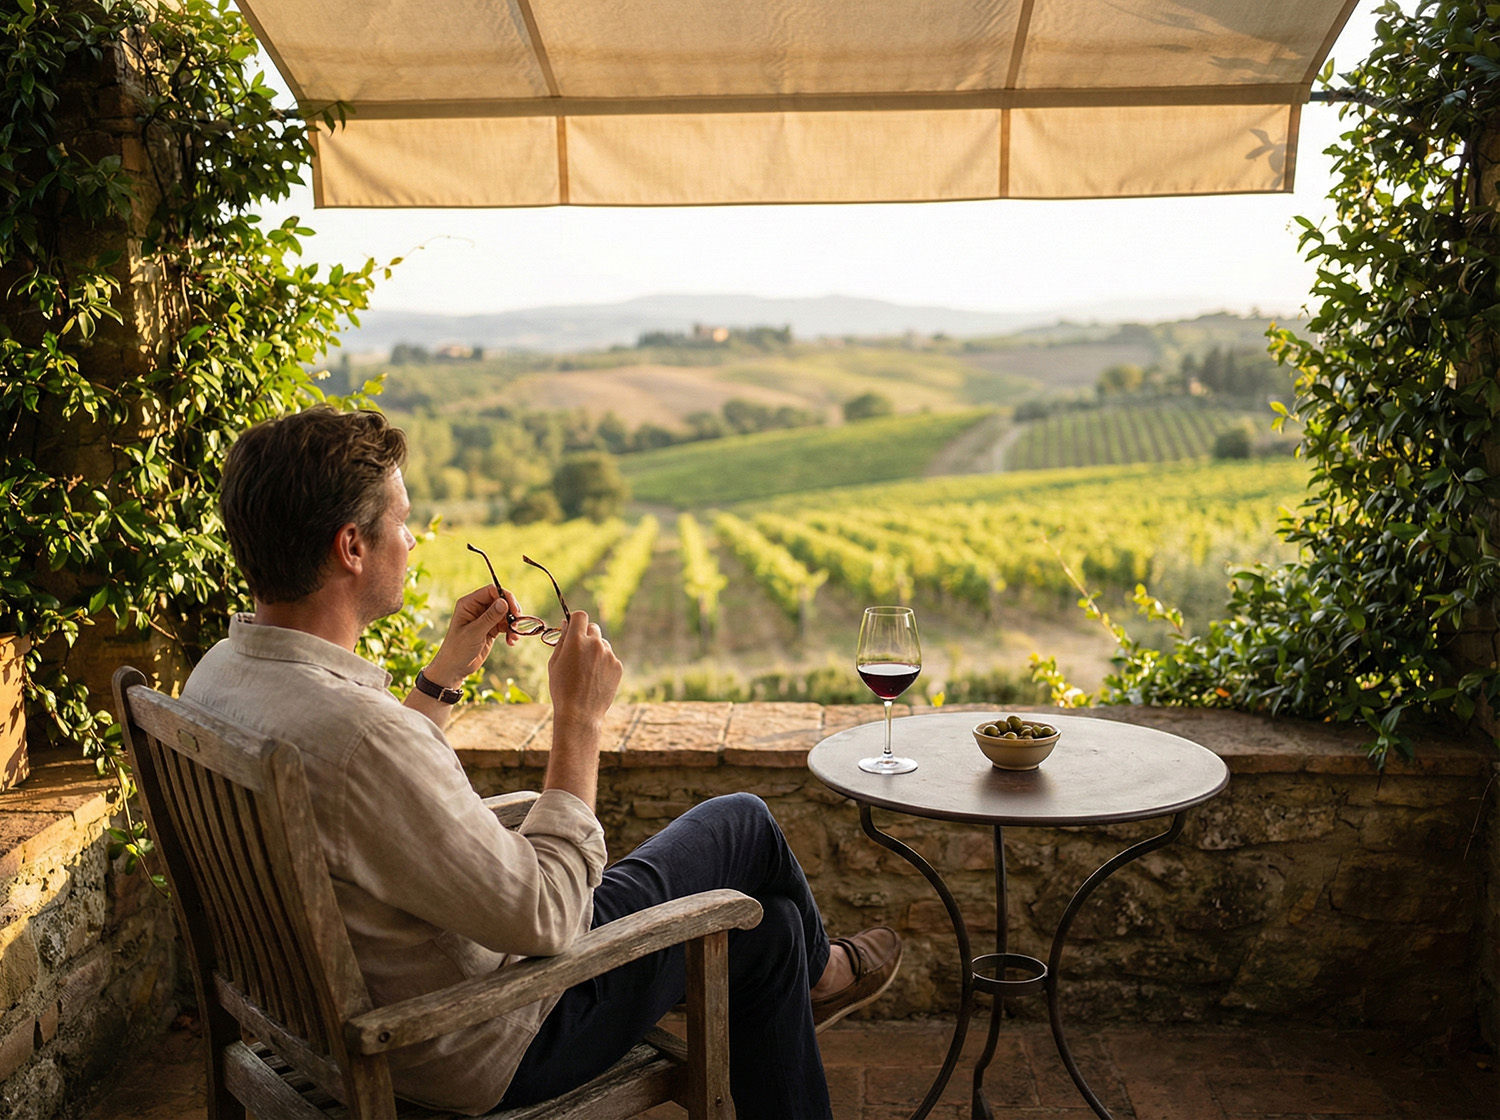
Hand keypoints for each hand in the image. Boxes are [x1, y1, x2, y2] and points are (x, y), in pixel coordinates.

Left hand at [424, 584, 521, 688]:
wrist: (454, 668)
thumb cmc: (458, 649)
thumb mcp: (474, 632)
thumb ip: (489, 617)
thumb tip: (504, 602)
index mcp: (469, 604)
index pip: (491, 591)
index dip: (505, 597)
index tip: (515, 611)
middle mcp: (477, 608)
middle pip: (501, 601)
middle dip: (511, 612)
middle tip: (517, 624)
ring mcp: (484, 619)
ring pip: (505, 614)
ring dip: (512, 624)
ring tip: (514, 636)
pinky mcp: (490, 629)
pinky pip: (505, 625)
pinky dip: (510, 632)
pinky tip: (511, 641)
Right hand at [547, 609, 621, 734]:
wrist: (580, 713)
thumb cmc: (562, 688)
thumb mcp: (554, 663)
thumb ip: (561, 640)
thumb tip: (566, 624)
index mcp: (576, 640)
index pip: (580, 616)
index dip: (576, 621)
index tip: (573, 628)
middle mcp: (594, 643)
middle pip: (593, 627)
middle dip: (586, 635)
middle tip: (579, 651)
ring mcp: (609, 654)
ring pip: (602, 644)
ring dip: (595, 650)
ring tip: (586, 671)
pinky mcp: (618, 665)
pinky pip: (610, 658)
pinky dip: (604, 664)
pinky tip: (595, 679)